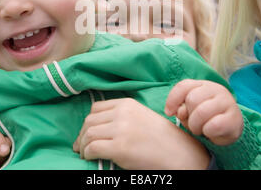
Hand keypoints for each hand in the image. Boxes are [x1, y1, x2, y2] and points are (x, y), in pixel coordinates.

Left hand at [73, 98, 209, 169]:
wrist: (179, 153)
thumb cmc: (162, 138)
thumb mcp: (142, 117)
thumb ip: (122, 116)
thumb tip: (99, 126)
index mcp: (127, 104)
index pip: (96, 108)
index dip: (88, 122)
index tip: (87, 132)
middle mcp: (122, 113)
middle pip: (89, 121)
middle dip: (82, 135)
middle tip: (81, 146)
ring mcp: (120, 130)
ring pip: (88, 134)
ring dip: (83, 145)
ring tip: (84, 153)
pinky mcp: (119, 147)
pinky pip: (92, 148)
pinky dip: (87, 154)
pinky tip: (90, 158)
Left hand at [165, 79, 243, 145]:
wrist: (230, 129)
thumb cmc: (206, 118)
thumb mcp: (190, 111)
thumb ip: (182, 108)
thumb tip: (180, 111)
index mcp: (204, 85)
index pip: (184, 86)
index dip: (173, 99)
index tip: (169, 112)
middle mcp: (217, 90)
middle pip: (192, 99)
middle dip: (188, 116)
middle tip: (193, 124)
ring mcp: (227, 102)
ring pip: (201, 112)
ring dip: (196, 126)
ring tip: (200, 129)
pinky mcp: (234, 118)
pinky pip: (213, 125)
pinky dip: (207, 132)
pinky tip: (210, 132)